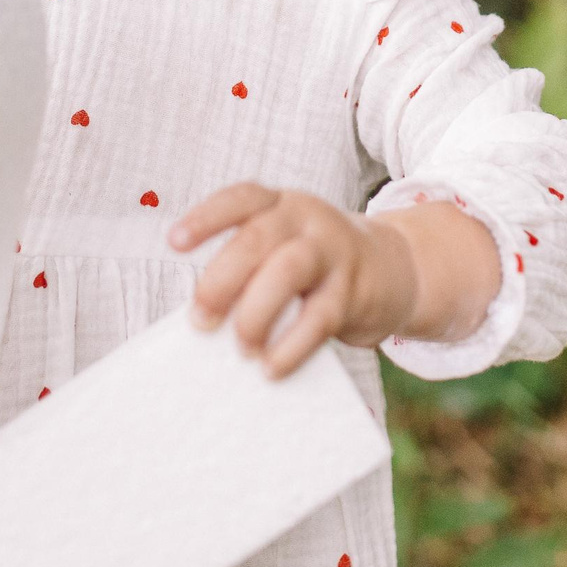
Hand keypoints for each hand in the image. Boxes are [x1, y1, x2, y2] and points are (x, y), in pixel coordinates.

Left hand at [168, 183, 417, 378]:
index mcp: (281, 205)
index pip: (242, 199)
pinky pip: (319, 318)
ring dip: (255, 312)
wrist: (392, 269)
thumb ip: (250, 268)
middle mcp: (307, 220)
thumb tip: (204, 319)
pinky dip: (291, 346)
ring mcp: (334, 253)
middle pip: (258, 238)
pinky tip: (271, 367)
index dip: (206, 218)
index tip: (174, 244)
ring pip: (288, 270)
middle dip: (221, 280)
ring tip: (241, 347)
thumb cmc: (315, 265)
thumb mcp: (284, 246)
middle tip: (201, 320)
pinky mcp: (353, 292)